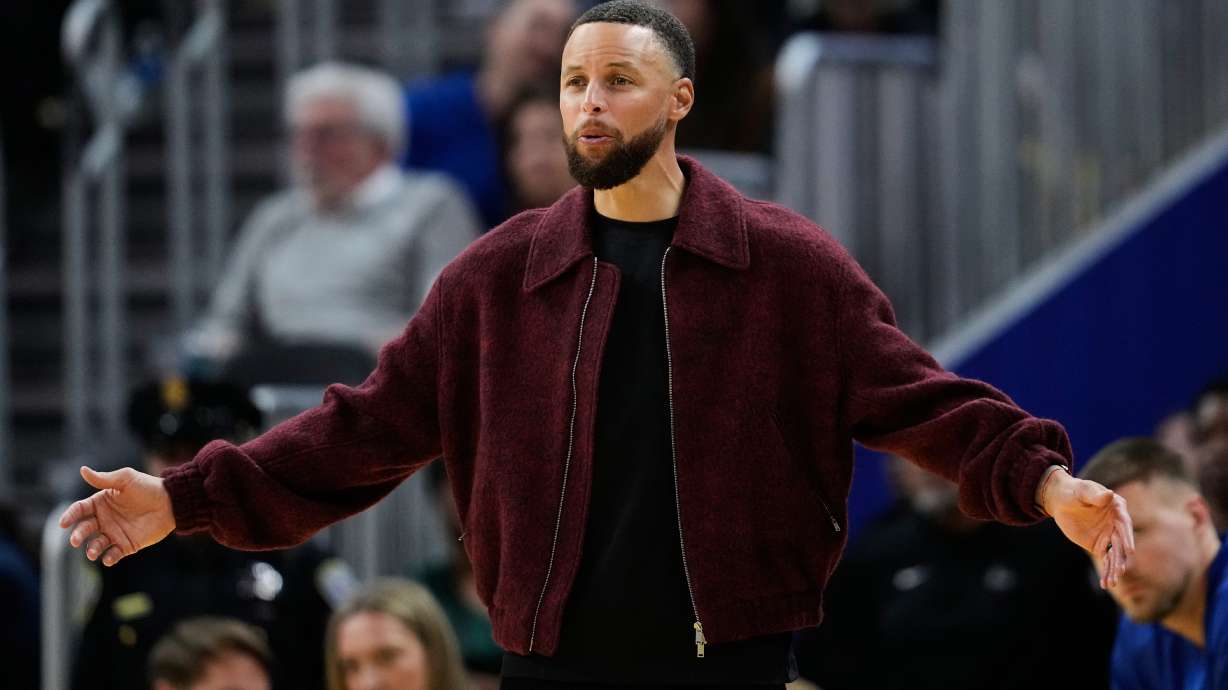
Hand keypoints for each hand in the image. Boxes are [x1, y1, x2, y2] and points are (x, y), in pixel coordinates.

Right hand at [59, 466, 176, 566]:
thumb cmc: (148, 488)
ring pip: (96, 544)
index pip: (79, 510)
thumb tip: (82, 470)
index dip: (70, 516)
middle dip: (78, 535)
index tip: (64, 523)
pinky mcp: (126, 545)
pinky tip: (108, 558)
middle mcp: (104, 519)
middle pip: (84, 529)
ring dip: (92, 550)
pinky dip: (109, 558)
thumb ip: (104, 478)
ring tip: (92, 553)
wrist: (171, 503)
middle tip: (76, 540)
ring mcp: (114, 533)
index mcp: (100, 503)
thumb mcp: (126, 480)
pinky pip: (114, 554)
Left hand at [1039, 468, 1134, 588]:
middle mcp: (1117, 524)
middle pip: (1121, 543)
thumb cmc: (1073, 491)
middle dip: (1121, 558)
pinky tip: (1106, 584)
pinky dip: (1107, 571)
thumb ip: (1095, 495)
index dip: (1127, 537)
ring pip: (1115, 555)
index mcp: (1117, 509)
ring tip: (1111, 583)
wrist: (1061, 500)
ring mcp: (1110, 536)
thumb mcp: (1083, 490)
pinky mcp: (1100, 545)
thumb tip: (1109, 495)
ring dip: (1114, 569)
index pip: (1125, 525)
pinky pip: (1106, 560)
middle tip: (1120, 571)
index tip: (1129, 551)